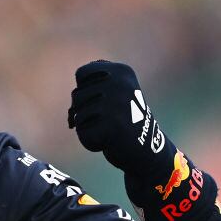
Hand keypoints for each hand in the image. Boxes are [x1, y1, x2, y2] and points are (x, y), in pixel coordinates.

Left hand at [67, 60, 172, 176]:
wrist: (148, 150)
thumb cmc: (124, 119)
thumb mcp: (115, 92)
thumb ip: (92, 84)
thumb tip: (72, 108)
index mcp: (122, 71)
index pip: (82, 74)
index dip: (85, 90)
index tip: (104, 99)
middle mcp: (120, 84)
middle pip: (77, 96)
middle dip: (86, 111)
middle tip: (111, 119)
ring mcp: (116, 104)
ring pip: (77, 116)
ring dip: (89, 127)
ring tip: (110, 129)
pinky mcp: (112, 126)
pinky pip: (83, 133)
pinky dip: (92, 142)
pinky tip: (110, 141)